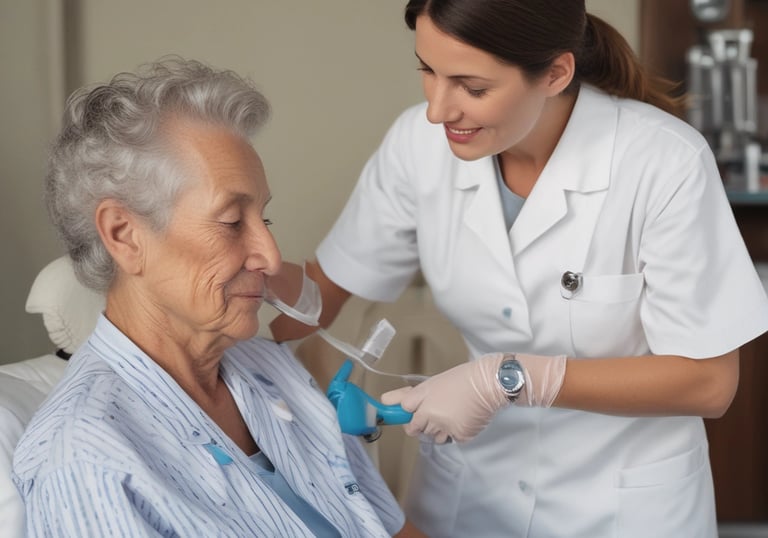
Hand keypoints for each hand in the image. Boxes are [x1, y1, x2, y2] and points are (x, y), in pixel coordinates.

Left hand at [381, 352, 566, 442]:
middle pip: (419, 430)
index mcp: (422, 402)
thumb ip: (407, 396)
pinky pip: (452, 439)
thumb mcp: (431, 384)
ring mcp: (447, 428)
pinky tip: (464, 418)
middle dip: (424, 423)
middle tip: (438, 410)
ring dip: (440, 430)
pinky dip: (456, 432)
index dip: (411, 416)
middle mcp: (432, 417)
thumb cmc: (461, 379)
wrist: (488, 383)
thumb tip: (384, 400)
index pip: (407, 419)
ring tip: (453, 413)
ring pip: (435, 437)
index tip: (415, 414)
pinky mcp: (461, 436)